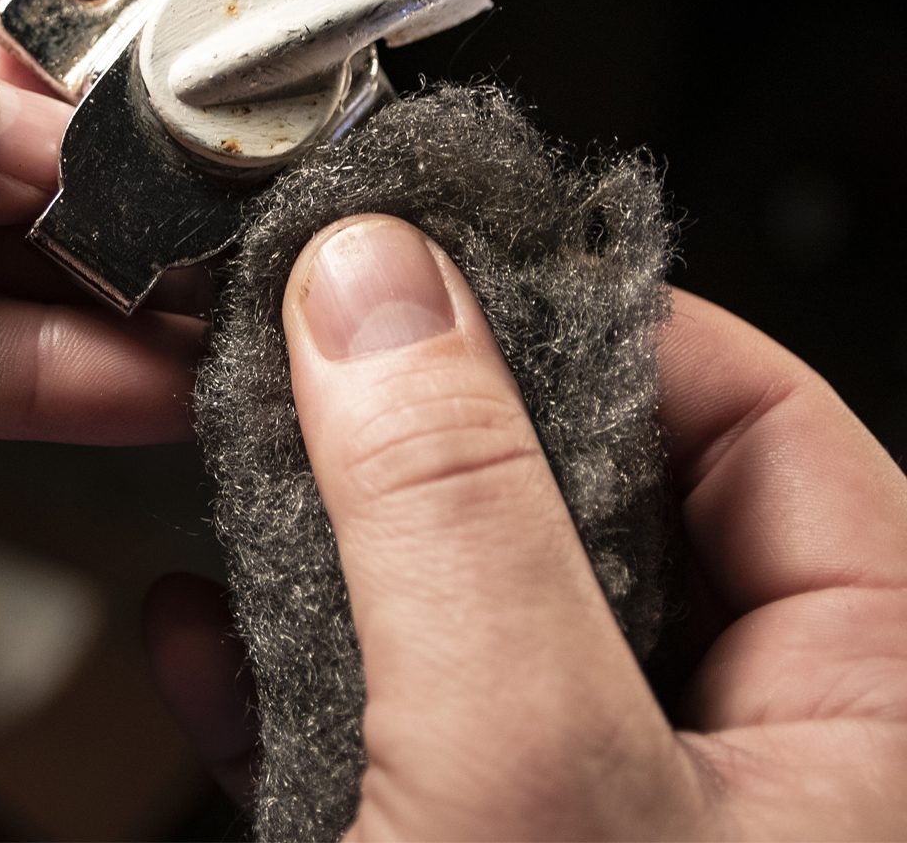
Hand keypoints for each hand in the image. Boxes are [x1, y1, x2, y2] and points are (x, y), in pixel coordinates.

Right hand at [147, 216, 906, 836]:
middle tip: (335, 349)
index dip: (601, 322)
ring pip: (478, 598)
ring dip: (344, 538)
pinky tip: (213, 636)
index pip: (758, 418)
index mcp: (868, 713)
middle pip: (598, 494)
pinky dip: (297, 671)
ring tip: (255, 462)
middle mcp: (756, 750)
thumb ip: (455, 509)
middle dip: (436, 424)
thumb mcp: (525, 772)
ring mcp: (612, 808)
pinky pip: (399, 720)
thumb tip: (381, 291)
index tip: (459, 265)